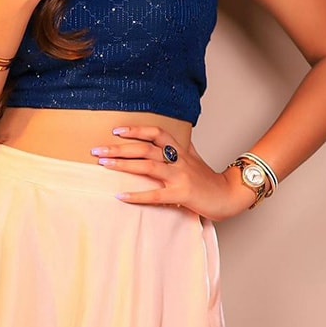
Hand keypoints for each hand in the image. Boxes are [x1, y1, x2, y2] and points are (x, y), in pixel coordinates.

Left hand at [91, 125, 255, 220]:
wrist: (228, 196)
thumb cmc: (208, 178)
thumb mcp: (194, 157)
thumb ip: (179, 147)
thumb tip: (164, 137)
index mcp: (180, 150)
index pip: (156, 133)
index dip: (136, 130)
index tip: (116, 130)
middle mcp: (178, 160)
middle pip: (145, 148)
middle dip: (119, 148)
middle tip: (97, 150)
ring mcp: (180, 176)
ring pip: (148, 166)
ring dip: (123, 165)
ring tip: (104, 165)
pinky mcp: (181, 195)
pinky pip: (155, 195)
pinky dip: (137, 195)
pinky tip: (120, 196)